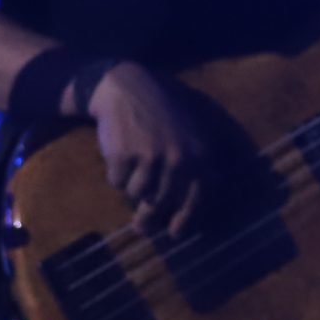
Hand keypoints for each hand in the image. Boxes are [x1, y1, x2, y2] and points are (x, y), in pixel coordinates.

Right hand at [90, 66, 216, 236]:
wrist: (125, 85)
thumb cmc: (160, 107)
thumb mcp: (192, 127)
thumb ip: (198, 160)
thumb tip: (204, 194)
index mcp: (198, 153)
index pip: (195, 197)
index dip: (184, 220)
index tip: (173, 234)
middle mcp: (177, 158)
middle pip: (160, 201)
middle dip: (148, 216)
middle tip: (140, 226)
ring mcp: (150, 157)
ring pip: (136, 194)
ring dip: (131, 186)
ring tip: (131, 167)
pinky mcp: (123, 155)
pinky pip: (116, 182)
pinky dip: (115, 173)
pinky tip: (118, 153)